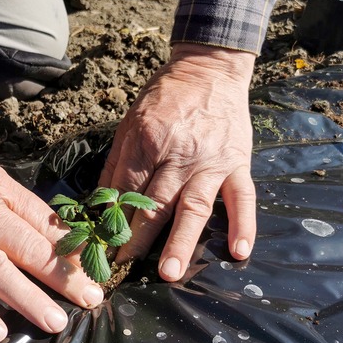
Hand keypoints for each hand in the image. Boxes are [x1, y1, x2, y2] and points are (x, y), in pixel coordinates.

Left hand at [100, 43, 256, 280]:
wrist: (209, 69)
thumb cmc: (164, 97)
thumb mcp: (129, 123)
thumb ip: (116, 164)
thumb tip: (98, 203)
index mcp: (147, 141)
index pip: (125, 189)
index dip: (111, 220)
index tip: (101, 248)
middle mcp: (179, 153)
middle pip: (155, 203)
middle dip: (136, 240)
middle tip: (123, 269)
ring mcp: (211, 161)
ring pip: (194, 206)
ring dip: (181, 241)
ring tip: (170, 273)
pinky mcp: (238, 163)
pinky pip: (243, 197)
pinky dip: (243, 224)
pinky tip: (239, 252)